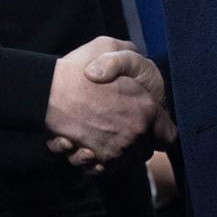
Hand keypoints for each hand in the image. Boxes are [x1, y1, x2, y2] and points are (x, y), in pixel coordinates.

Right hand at [45, 37, 173, 166]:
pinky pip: (102, 169)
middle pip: (146, 151)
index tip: (149, 124)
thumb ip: (130, 55)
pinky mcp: (95, 161)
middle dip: (137, 141)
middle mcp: (134, 135)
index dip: (160, 129)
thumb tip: (138, 58)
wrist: (49, 92)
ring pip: (125, 162)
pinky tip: (82, 144)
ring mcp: (115, 151)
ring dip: (114, 151)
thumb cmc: (78, 69)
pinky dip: (94, 160)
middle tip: (119, 125)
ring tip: (96, 133)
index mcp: (145, 109)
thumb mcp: (110, 46)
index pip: (168, 134)